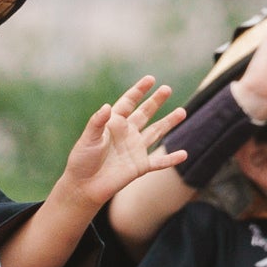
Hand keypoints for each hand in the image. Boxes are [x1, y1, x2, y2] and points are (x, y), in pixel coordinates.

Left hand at [48, 78, 186, 210]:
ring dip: (169, 122)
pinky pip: (158, 162)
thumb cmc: (82, 160)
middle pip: (145, 113)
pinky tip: (184, 154)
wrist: (84, 187)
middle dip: (156, 101)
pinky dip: (171, 159)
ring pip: (156, 132)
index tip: (150, 79)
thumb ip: (97, 122)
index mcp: (114, 123)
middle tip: (167, 89)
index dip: (139, 91)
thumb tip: (107, 107)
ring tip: (182, 111)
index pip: (129, 102)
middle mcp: (127, 134)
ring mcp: (135, 149)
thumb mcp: (88, 138)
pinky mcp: (139, 167)